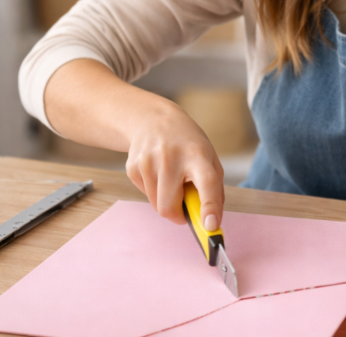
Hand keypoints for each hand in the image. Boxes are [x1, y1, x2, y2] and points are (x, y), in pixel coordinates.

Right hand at [124, 97, 225, 230]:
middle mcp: (171, 157)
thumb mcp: (208, 156)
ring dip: (166, 200)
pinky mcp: (132, 167)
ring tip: (170, 178)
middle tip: (184, 206)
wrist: (152, 119)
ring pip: (156, 205)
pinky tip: (157, 171)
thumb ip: (213, 188)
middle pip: (169, 206)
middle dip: (178, 215)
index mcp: (197, 154)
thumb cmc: (187, 143)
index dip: (209, 206)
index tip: (210, 226)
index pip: (207, 183)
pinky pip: (145, 195)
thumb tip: (211, 222)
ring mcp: (148, 161)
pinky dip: (154, 191)